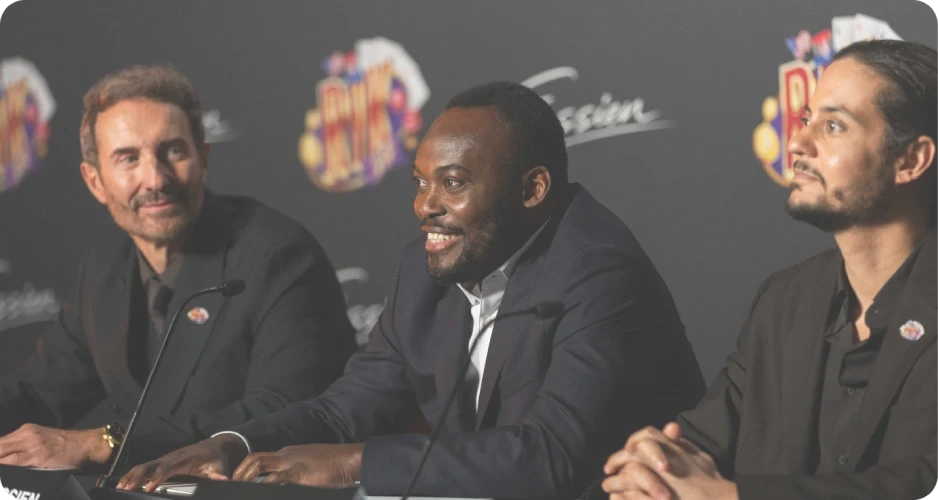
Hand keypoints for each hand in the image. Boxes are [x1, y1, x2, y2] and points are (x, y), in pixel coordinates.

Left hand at [0, 423, 110, 468]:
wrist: (87, 445)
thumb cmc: (67, 445)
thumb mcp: (41, 439)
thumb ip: (23, 445)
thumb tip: (5, 457)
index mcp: (27, 430)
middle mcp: (28, 434)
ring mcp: (32, 445)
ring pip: (1, 454)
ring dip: (0, 462)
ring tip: (1, 471)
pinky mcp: (38, 456)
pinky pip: (12, 463)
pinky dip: (5, 467)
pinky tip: (5, 474)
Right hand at [118, 434, 247, 492]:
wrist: (214, 445)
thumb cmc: (215, 457)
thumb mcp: (219, 465)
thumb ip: (219, 474)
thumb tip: (223, 480)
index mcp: (183, 458)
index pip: (167, 467)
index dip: (157, 477)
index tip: (149, 488)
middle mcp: (171, 457)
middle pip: (151, 465)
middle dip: (138, 476)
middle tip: (126, 488)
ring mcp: (166, 459)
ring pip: (145, 466)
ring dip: (132, 475)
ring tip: (121, 487)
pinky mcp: (163, 463)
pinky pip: (146, 468)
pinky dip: (134, 474)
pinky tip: (125, 483)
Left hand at [231, 443, 363, 486]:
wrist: (349, 460)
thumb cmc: (333, 465)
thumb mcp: (309, 467)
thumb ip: (294, 475)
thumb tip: (281, 485)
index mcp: (287, 454)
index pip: (260, 458)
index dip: (245, 469)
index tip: (237, 481)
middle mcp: (285, 455)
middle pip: (254, 458)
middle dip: (239, 472)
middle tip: (230, 486)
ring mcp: (291, 462)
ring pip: (258, 463)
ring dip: (245, 476)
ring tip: (238, 488)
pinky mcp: (298, 473)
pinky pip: (275, 479)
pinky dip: (264, 485)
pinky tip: (259, 492)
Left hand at [602, 423, 737, 499]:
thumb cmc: (712, 481)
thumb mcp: (701, 457)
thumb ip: (683, 444)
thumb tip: (671, 430)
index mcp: (671, 449)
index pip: (646, 436)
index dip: (632, 442)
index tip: (625, 450)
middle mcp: (661, 461)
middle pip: (630, 455)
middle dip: (616, 461)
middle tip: (608, 469)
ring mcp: (656, 480)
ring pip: (626, 476)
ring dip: (614, 481)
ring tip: (608, 486)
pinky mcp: (654, 497)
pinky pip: (631, 496)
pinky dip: (621, 497)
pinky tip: (615, 498)